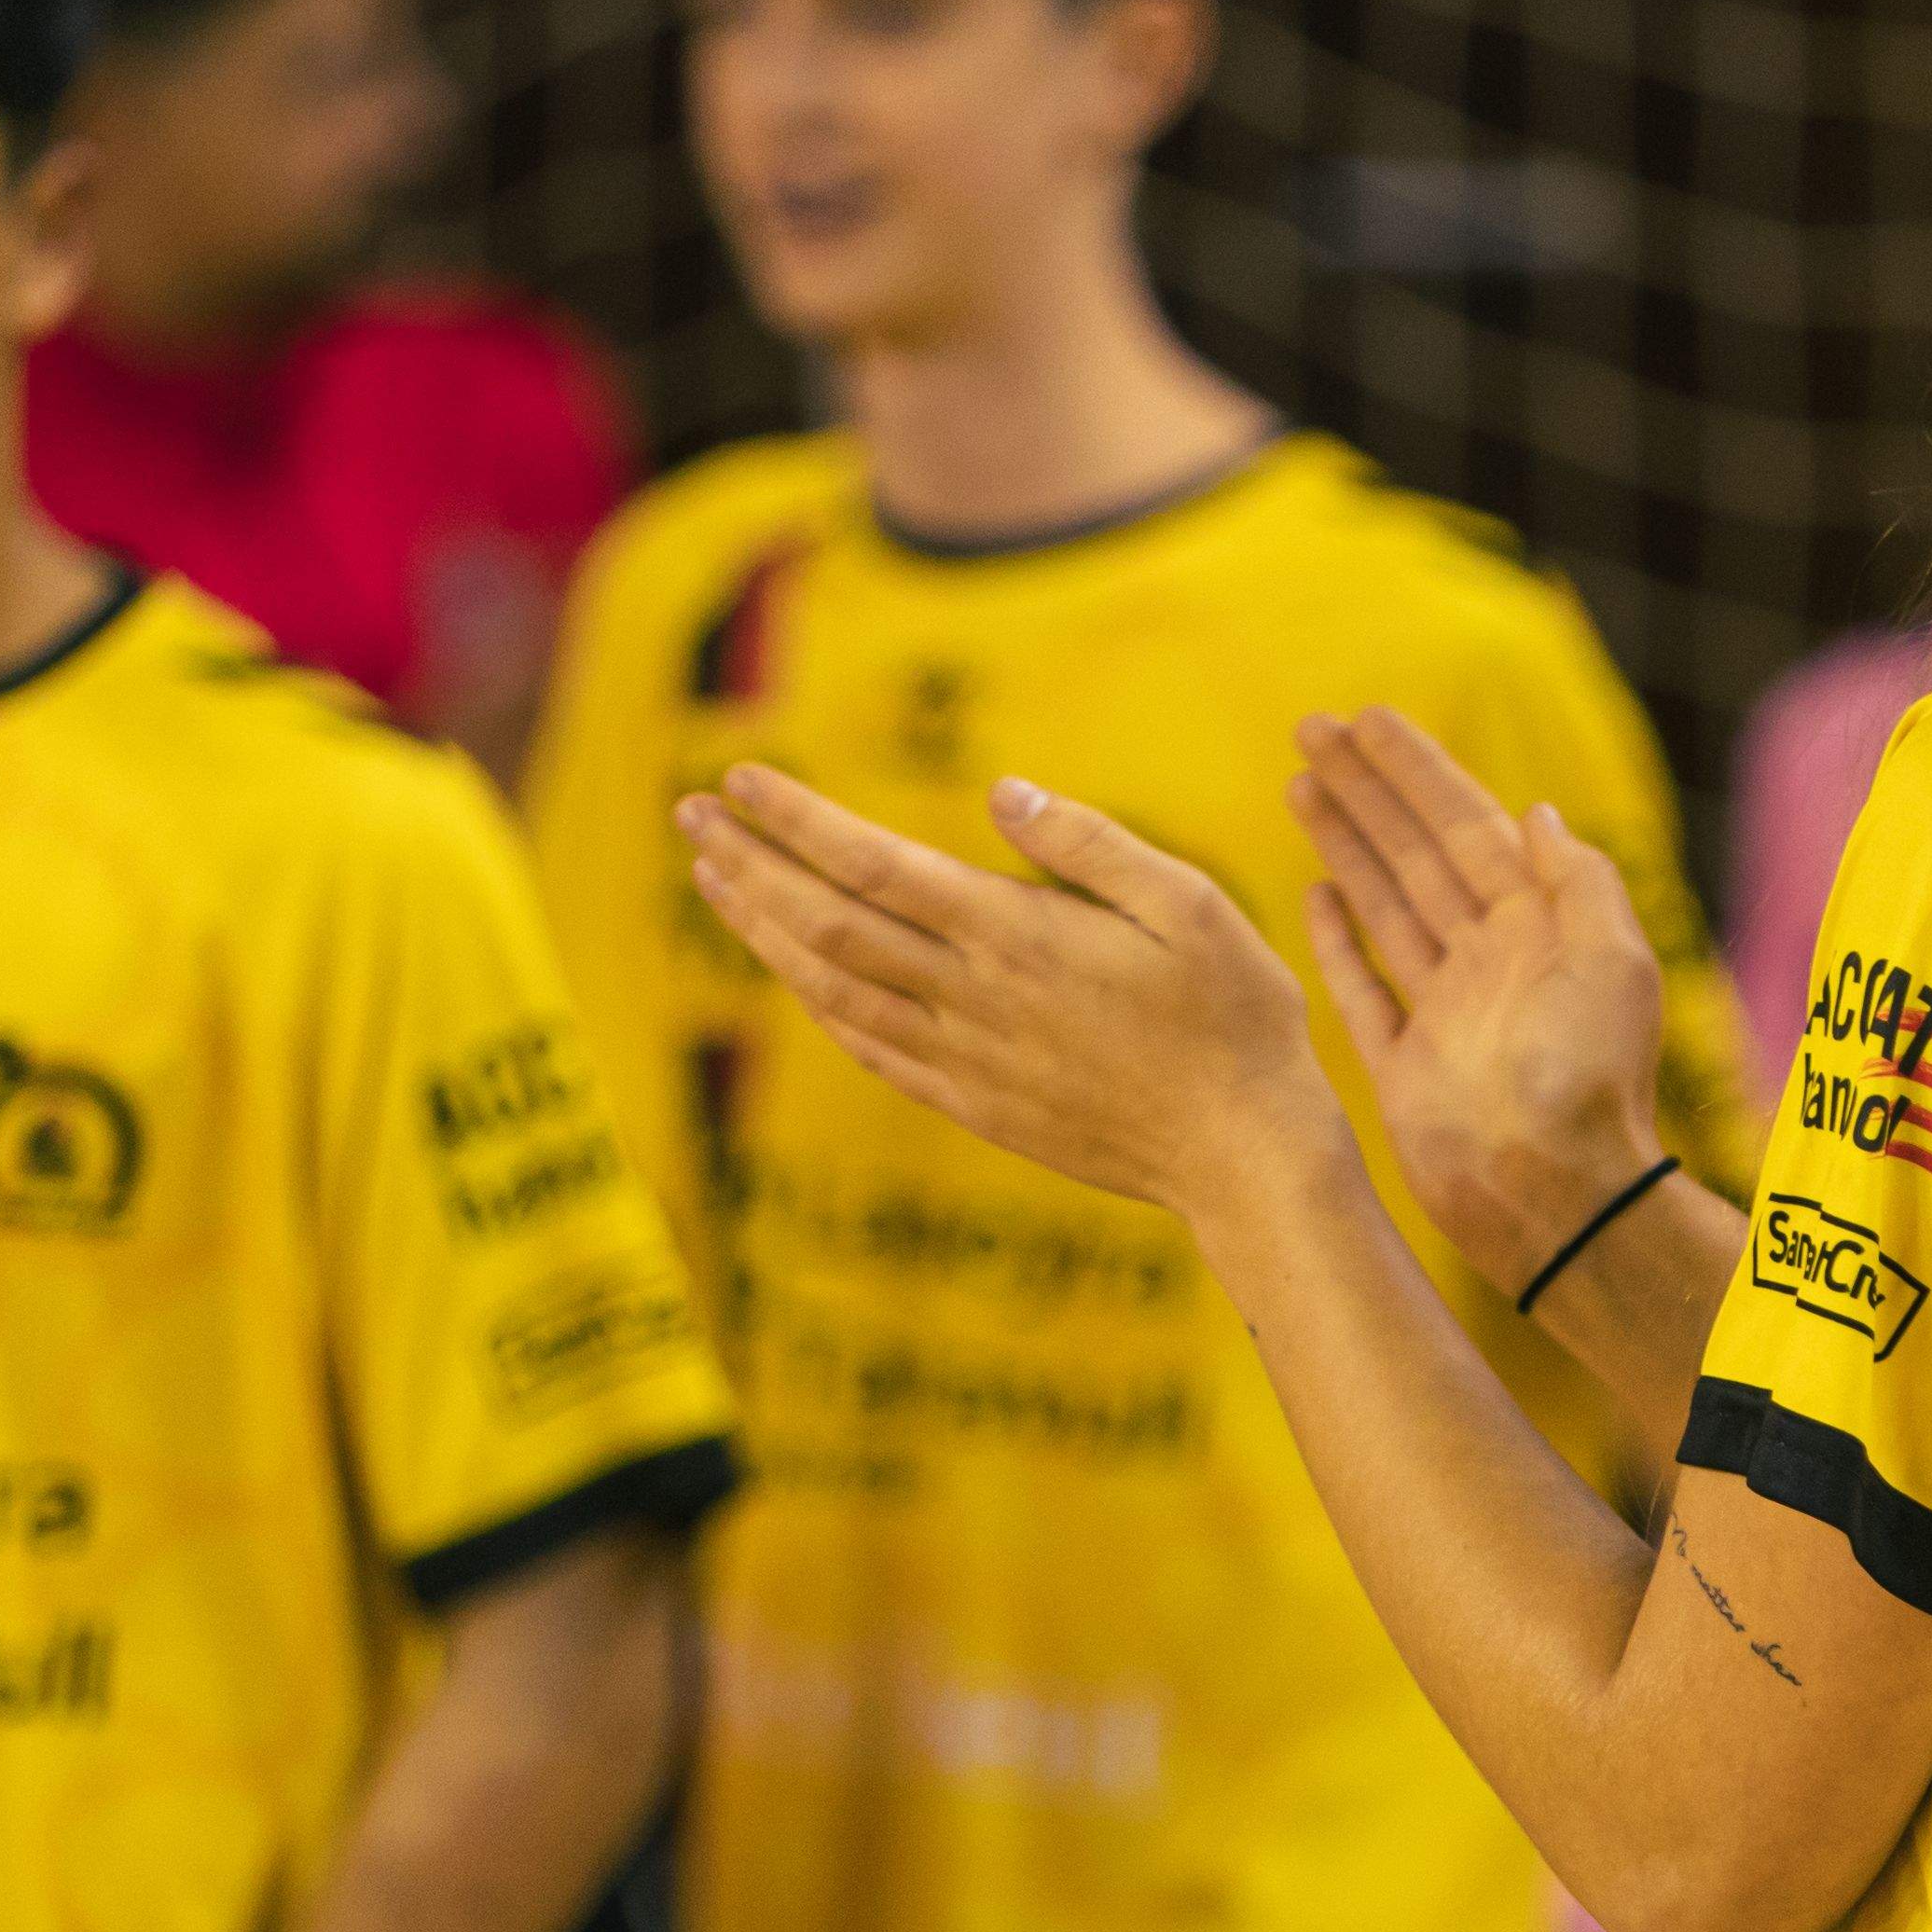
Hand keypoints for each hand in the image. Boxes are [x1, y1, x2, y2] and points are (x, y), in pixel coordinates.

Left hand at [679, 765, 1351, 1224]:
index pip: (875, 866)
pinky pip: (869, 1049)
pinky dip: (814, 1004)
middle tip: (690, 815)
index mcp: (1018, 936)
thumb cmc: (1234, 1017)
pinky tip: (789, 974)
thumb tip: (1001, 793)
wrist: (1242, 1152)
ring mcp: (964, 1060)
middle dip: (750, 865)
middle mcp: (972, 998)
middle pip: (827, 925)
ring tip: (713, 881)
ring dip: (762, 932)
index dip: (797, 821)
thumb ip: (1090, 843)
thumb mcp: (1190, 903)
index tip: (739, 779)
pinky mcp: (974, 1105)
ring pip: (831, 990)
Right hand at [1286, 709, 1672, 1289]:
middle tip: (1310, 729)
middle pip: (1415, 853)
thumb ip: (1577, 881)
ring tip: (1299, 784)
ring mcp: (1441, 1011)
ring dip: (1344, 843)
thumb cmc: (1591, 1081)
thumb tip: (1537, 811)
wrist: (1557, 1194)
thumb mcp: (1613, 961)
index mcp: (1536, 928)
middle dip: (1365, 788)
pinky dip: (1339, 940)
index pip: (1466, 825)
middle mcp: (1486, 960)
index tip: (1368, 719)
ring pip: (1383, 905)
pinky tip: (1315, 890)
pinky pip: (1363, 989)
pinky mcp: (1403, 1067)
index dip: (1417, 770)